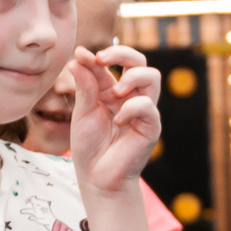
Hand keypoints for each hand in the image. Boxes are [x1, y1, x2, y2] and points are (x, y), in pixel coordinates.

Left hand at [67, 44, 161, 198]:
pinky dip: (131, 108)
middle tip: (102, 59)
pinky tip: (118, 120)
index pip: (113, 62)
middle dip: (122, 53)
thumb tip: (79, 55)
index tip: (82, 55)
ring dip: (132, 77)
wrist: (97, 177)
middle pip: (139, 61)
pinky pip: (148, 106)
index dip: (99, 55)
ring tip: (116, 92)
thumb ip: (84, 84)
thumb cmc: (89, 145)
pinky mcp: (151, 126)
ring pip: (152, 76)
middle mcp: (130, 96)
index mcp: (112, 90)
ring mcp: (142, 109)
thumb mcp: (82, 111)